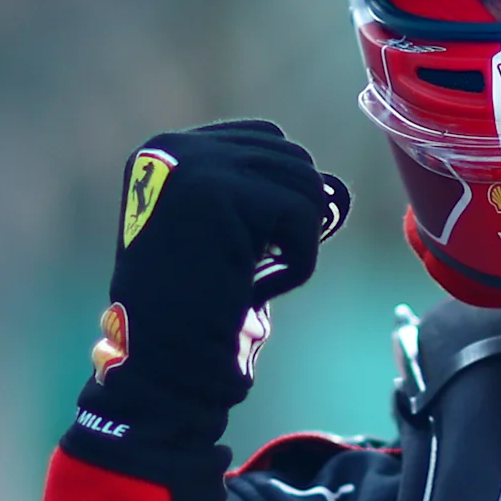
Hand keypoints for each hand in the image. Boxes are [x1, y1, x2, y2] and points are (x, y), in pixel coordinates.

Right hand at [62, 120, 348, 476]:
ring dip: (299, 240)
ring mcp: (192, 164)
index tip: (259, 248)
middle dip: (297, 216)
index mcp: (165, 151)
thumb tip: (336, 189)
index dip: (284, 196)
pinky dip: (300, 261)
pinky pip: (302, 215)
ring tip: (257, 278)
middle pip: (291, 155)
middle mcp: (173, 147)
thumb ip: (267, 195)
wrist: (164, 359)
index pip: (266, 140)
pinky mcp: (218, 191)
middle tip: (262, 269)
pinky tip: (261, 289)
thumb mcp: (228, 235)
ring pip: (303, 181)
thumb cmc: (198, 308)